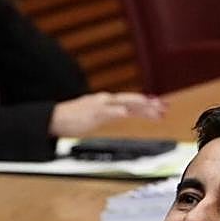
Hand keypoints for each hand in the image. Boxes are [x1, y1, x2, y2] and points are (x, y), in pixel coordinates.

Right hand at [48, 92, 166, 137]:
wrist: (54, 118)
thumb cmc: (72, 119)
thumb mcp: (96, 116)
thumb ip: (109, 114)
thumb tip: (121, 115)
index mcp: (107, 102)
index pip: (131, 102)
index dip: (147, 104)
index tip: (160, 106)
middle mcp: (106, 101)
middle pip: (133, 101)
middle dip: (150, 104)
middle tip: (165, 107)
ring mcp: (100, 106)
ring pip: (125, 104)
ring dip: (141, 107)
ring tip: (154, 110)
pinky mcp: (93, 113)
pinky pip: (109, 112)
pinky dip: (120, 112)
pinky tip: (128, 114)